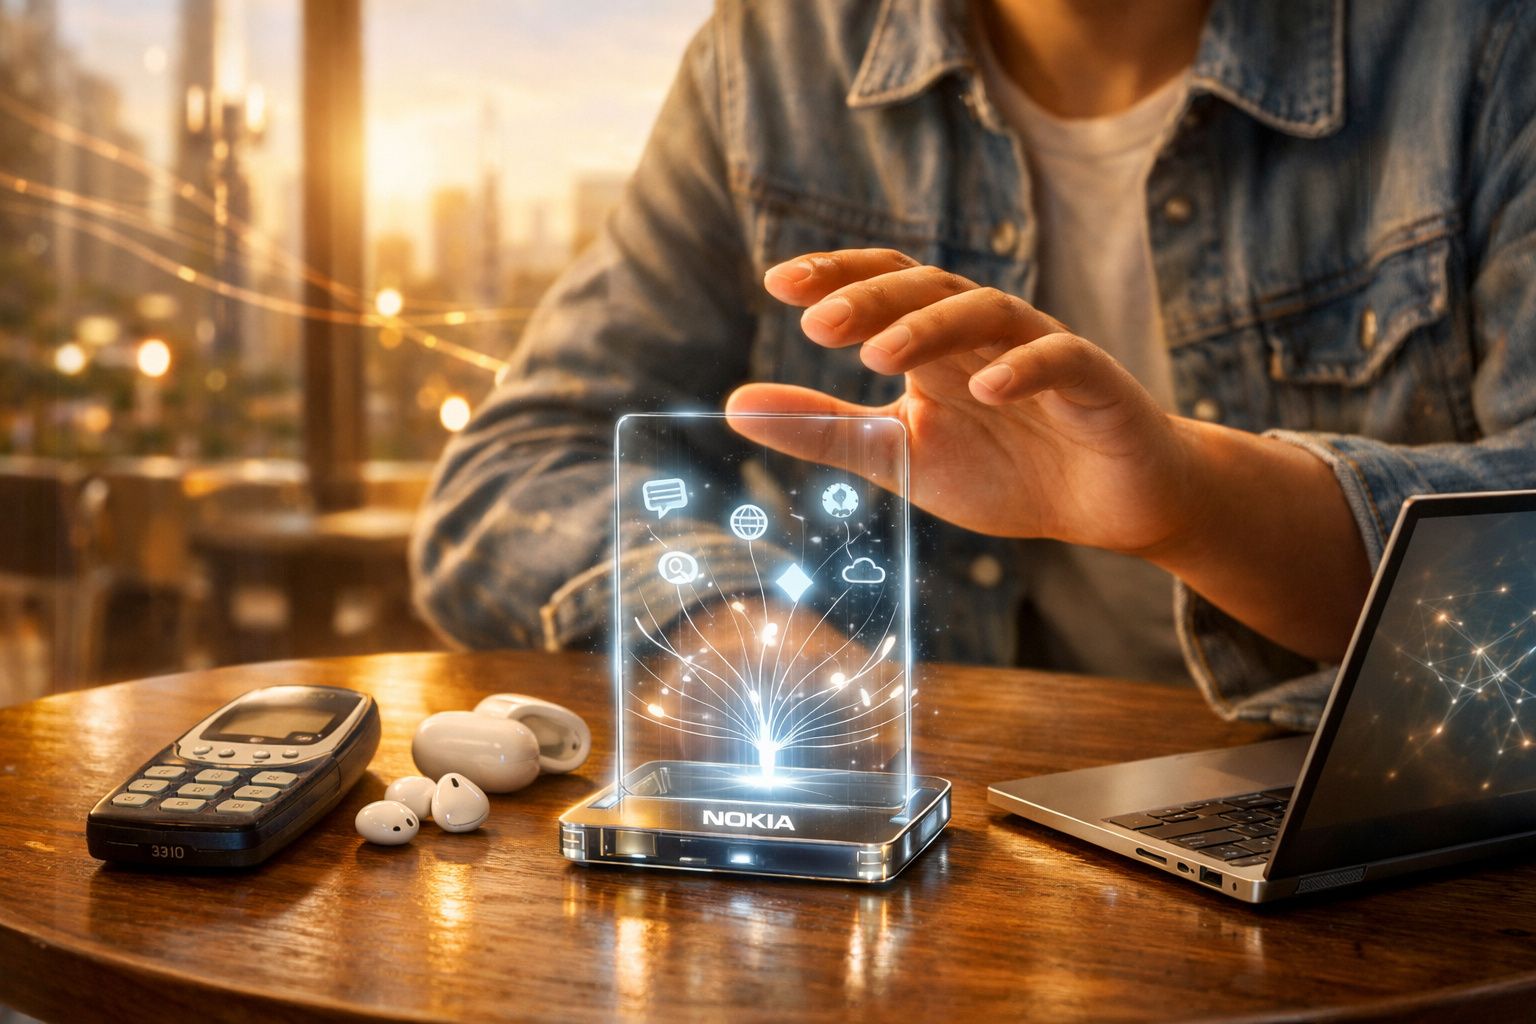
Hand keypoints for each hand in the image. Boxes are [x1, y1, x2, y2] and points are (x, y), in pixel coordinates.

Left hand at [727, 248, 1198, 555]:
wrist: (1114, 504)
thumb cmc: (1008, 471)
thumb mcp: (902, 455)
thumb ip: (825, 428)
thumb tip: (733, 404)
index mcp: (937, 344)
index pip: (884, 286)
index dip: (837, 276)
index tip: (777, 283)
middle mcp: (986, 334)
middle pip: (928, 288)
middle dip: (871, 299)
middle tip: (815, 321)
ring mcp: (1043, 352)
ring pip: (988, 313)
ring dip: (931, 327)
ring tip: (879, 356)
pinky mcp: (1096, 384)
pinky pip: (1061, 359)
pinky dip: (1023, 369)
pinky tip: (985, 389)